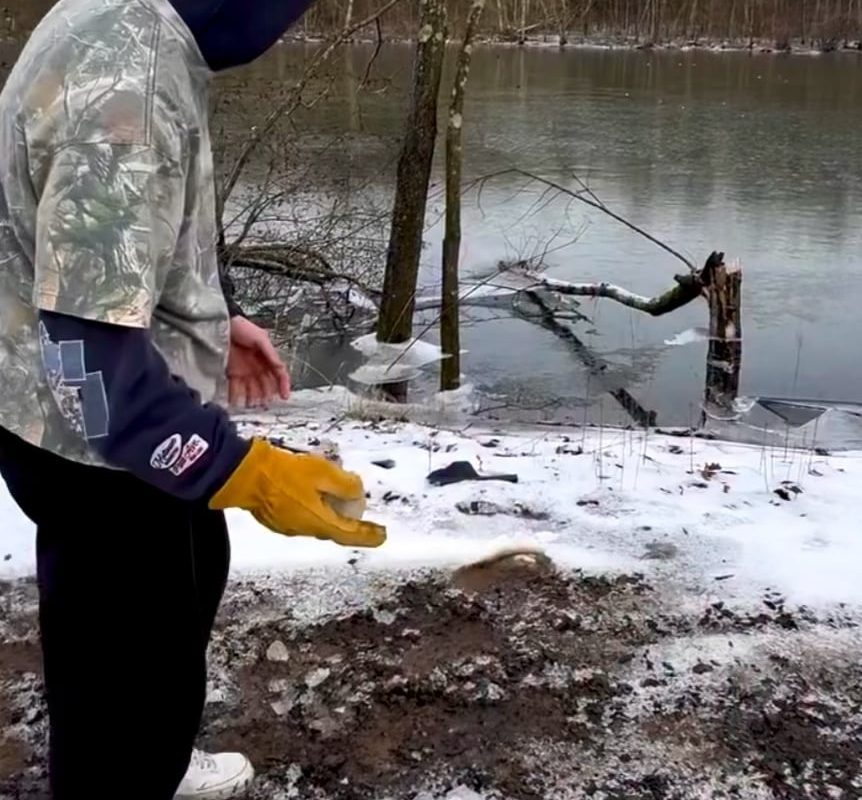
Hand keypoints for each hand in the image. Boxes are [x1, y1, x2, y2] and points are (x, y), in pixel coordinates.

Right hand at [210, 439, 386, 547]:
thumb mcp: (323, 473)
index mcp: (318, 522)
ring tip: (334, 494)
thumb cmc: (283, 473)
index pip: (350, 535)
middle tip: (360, 511)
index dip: (368, 536)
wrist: (245, 474)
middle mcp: (304, 529)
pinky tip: (311, 491)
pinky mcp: (275, 518)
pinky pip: (301, 515)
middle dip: (348, 521)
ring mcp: (287, 526)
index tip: (382, 535)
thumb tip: (357, 491)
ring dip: (328, 511)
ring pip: (316, 521)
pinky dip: (312, 506)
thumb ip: (345, 484)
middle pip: (333, 528)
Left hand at [227, 316, 290, 408]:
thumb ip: (271, 353)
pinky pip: (235, 388)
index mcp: (267, 359)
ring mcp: (245, 371)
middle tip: (265, 405)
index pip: (279, 374)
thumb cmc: (242, 327)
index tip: (284, 396)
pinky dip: (235, 396)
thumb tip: (280, 366)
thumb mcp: (260, 338)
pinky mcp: (232, 373)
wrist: (222, 324)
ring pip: (251, 389)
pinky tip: (236, 403)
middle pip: (265, 385)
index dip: (283, 385)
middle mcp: (258, 367)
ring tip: (251, 406)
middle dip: (266, 396)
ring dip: (252, 399)